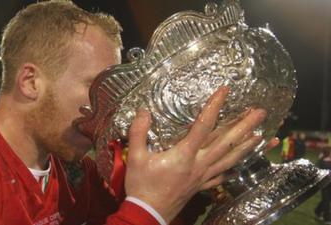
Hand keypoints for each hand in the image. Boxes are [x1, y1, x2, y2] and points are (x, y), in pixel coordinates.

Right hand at [124, 86, 266, 222]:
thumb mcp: (135, 158)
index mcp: (184, 155)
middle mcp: (199, 164)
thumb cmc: (142, 185)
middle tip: (261, 113)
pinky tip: (242, 164)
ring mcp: (203, 176)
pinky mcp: (201, 186)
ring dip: (247, 146)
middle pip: (226, 143)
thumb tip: (143, 110)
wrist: (148, 214)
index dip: (215, 106)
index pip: (203, 126)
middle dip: (245, 126)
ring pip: (229, 159)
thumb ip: (138, 132)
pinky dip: (234, 168)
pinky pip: (222, 176)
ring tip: (263, 135)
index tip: (225, 91)